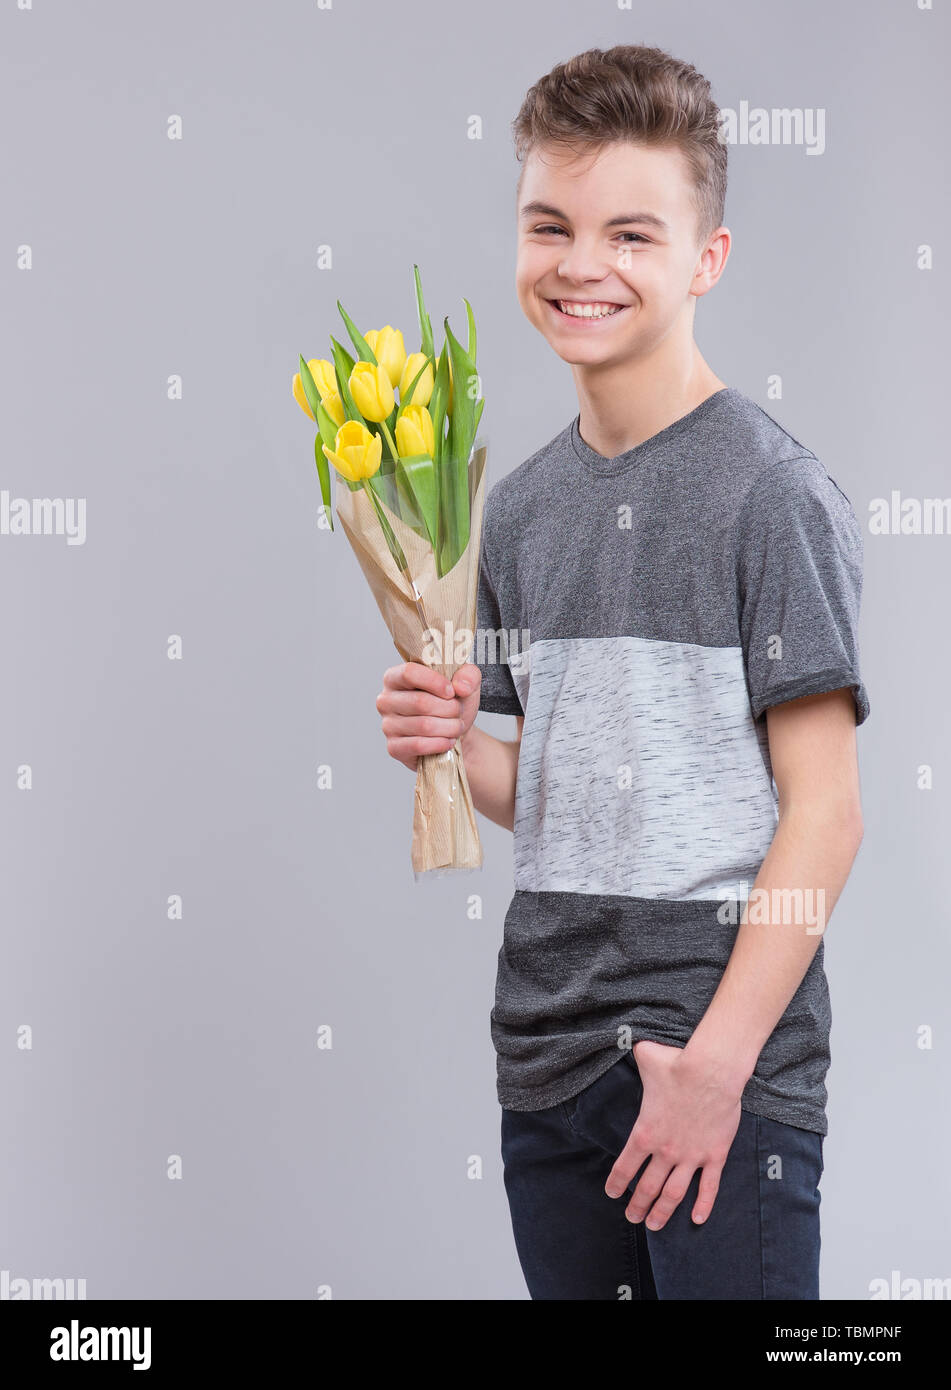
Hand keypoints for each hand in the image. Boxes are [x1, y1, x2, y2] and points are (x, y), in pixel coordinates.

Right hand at [377, 661, 481, 771]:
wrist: (454, 733)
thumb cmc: (453, 704)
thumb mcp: (466, 683)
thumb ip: (468, 675)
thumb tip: (461, 686)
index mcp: (395, 677)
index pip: (409, 673)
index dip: (434, 682)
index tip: (452, 691)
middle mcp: (386, 700)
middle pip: (420, 702)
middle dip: (449, 709)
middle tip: (458, 712)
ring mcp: (387, 725)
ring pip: (423, 725)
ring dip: (449, 727)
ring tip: (457, 726)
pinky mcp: (394, 747)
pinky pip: (418, 745)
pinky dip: (440, 743)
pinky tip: (448, 741)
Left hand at [604, 1040, 742, 1229]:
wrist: (712, 1070)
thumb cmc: (677, 1064)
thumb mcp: (645, 1057)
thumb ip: (633, 1054)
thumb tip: (625, 1038)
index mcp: (644, 1133)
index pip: (625, 1167)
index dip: (617, 1184)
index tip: (612, 1194)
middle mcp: (665, 1151)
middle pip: (647, 1188)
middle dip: (637, 1206)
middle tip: (632, 1217)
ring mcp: (690, 1156)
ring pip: (674, 1194)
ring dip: (663, 1212)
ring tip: (654, 1224)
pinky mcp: (714, 1155)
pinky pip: (709, 1187)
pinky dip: (703, 1205)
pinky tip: (698, 1219)